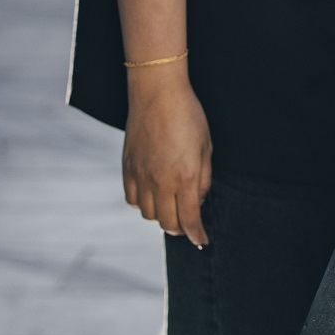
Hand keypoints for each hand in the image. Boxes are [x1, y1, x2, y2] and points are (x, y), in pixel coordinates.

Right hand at [122, 67, 212, 245]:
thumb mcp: (206, 147)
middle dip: (180, 228)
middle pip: (167, 223)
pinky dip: (142, 204)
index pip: (189, 220)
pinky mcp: (127, 168)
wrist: (157, 93)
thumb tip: (198, 201)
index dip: (196, 235)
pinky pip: (132, 199)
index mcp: (184, 177)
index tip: (201, 241)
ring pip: (148, 214)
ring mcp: (140, 176)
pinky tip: (152, 195)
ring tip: (171, 205)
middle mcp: (160, 181)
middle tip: (188, 223)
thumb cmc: (188, 116)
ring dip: (161, 216)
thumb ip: (203, 179)